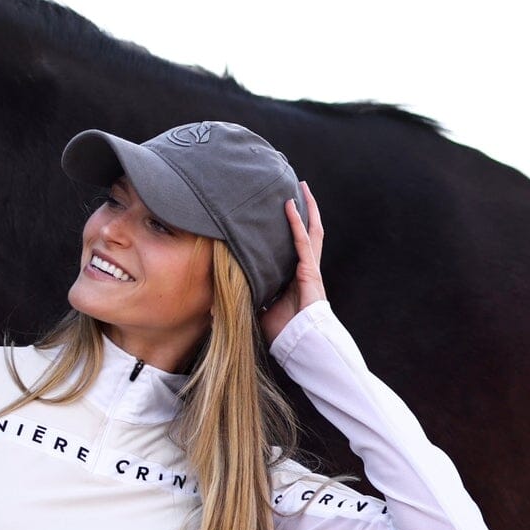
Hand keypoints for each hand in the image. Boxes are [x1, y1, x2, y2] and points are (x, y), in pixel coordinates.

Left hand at [259, 182, 325, 343]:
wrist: (300, 342)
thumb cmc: (284, 331)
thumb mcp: (259, 310)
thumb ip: (246, 300)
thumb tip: (218, 303)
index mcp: (295, 276)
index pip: (293, 245)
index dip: (291, 227)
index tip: (281, 211)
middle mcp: (305, 267)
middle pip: (307, 231)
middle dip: (304, 209)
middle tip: (296, 189)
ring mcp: (310, 267)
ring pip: (311, 230)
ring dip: (306, 207)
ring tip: (301, 187)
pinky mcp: (309, 270)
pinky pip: (303, 240)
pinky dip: (296, 222)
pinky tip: (290, 205)